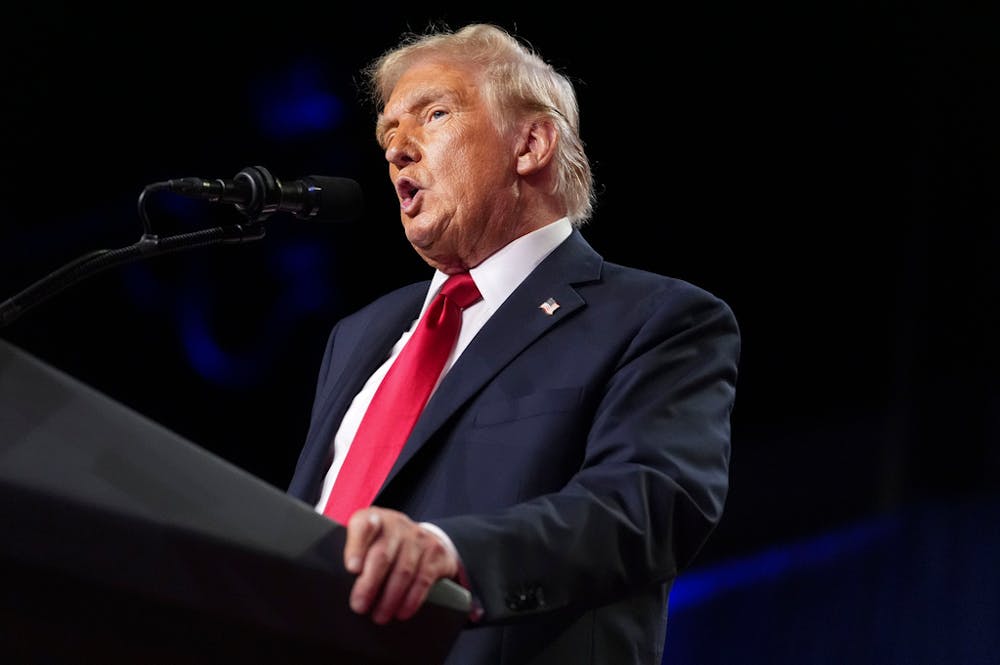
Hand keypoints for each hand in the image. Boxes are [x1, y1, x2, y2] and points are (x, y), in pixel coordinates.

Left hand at [343, 507, 460, 623]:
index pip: (363, 526)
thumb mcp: (367, 540)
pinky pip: (422, 579)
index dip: (356, 547)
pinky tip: (401, 612)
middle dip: (369, 585)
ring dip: (389, 599)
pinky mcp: (435, 552)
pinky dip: (411, 600)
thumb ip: (353, 553)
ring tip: (379, 616)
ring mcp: (418, 537)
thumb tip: (333, 581)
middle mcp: (396, 524)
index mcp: (373, 518)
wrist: (426, 538)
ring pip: (403, 571)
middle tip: (359, 606)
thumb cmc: (385, 545)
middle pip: (382, 555)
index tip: (351, 569)